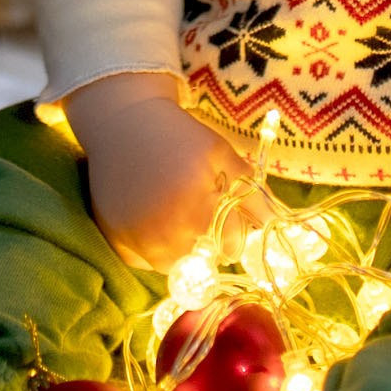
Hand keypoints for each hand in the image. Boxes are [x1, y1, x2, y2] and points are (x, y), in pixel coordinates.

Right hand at [63, 71, 267, 270]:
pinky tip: (154, 221)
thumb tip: (276, 223)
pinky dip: (153, 250)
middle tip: (203, 216)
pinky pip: (144, 262)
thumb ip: (250, 191)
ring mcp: (136, 238)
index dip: (235, 232)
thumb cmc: (178, 136)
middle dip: (210, 243)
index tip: (229, 216)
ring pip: (173, 267)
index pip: (231, 247)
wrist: (123, 123)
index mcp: (196, 207)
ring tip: (179, 219)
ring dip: (182, 251)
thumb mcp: (221, 154)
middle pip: (204, 261)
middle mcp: (164, 230)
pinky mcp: (115, 238)